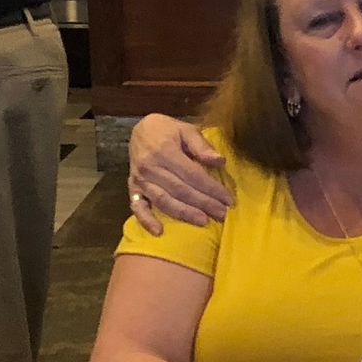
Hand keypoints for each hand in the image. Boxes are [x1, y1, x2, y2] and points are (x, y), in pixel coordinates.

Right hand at [128, 115, 232, 233]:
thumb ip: (201, 145)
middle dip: (204, 204)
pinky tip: (159, 232)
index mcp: (164, 151)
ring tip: (203, 221)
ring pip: (163, 201)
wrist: (140, 130)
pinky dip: (146, 220)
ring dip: (184, 213)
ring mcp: (139, 180)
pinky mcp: (133, 188)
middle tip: (222, 214)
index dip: (211, 189)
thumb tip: (220, 161)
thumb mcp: (186, 130)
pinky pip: (137, 207)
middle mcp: (150, 167)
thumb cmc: (167, 131)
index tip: (228, 199)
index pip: (193, 175)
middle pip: (180, 190)